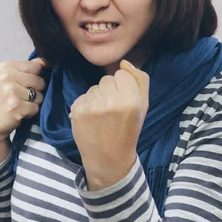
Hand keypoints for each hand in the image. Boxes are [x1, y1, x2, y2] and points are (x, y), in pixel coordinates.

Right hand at [0, 57, 47, 141]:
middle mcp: (7, 76)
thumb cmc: (3, 99)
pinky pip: (36, 107)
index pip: (37, 66)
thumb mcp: (10, 78)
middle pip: (40, 81)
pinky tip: (19, 112)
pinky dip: (31, 112)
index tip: (24, 84)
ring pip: (40, 95)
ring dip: (34, 103)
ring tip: (20, 104)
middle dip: (36, 91)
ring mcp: (11, 91)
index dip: (36, 77)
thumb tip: (47, 60)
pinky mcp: (15, 106)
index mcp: (6, 67)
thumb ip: (28, 68)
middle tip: (21, 97)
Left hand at [68, 59, 149, 189]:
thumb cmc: (128, 131)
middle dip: (110, 91)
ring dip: (97, 98)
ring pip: (94, 87)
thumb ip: (140, 80)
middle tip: (113, 111)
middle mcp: (112, 102)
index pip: (122, 74)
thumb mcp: (143, 107)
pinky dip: (86, 105)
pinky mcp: (77, 112)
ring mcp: (93, 107)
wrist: (109, 159)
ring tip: (102, 116)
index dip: (123, 87)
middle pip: (107, 79)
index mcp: (132, 100)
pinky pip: (82, 96)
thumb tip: (124, 62)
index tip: (124, 102)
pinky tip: (91, 120)